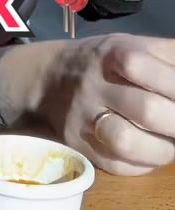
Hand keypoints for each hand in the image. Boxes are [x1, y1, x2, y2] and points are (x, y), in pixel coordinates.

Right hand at [44, 35, 174, 175]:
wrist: (47, 78)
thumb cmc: (103, 62)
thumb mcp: (133, 45)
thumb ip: (169, 55)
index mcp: (114, 54)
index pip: (146, 68)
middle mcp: (94, 84)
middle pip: (146, 110)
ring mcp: (83, 117)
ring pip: (127, 142)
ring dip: (162, 150)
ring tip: (171, 145)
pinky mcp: (77, 145)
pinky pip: (117, 165)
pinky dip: (143, 164)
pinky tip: (151, 154)